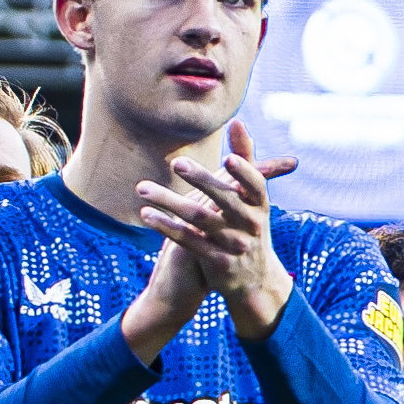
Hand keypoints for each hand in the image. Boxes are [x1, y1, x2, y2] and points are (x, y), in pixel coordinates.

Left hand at [134, 129, 293, 325]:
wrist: (255, 281)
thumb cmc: (249, 227)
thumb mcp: (254, 199)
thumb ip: (246, 161)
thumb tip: (237, 121)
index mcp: (260, 206)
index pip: (256, 186)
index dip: (244, 173)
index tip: (228, 159)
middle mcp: (251, 225)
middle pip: (224, 201)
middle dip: (201, 181)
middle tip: (177, 163)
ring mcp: (234, 245)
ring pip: (199, 220)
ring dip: (170, 201)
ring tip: (143, 188)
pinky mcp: (216, 262)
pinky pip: (187, 241)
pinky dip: (166, 227)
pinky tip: (147, 214)